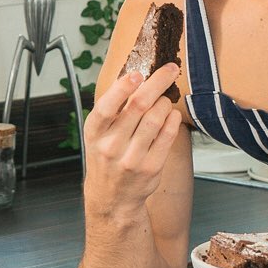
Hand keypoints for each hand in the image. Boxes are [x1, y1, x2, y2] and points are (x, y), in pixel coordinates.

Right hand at [83, 64, 182, 216]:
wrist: (112, 197)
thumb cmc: (107, 156)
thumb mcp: (99, 134)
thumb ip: (113, 109)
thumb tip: (136, 75)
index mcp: (94, 132)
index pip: (106, 106)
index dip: (123, 87)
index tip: (137, 73)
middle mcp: (111, 145)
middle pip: (138, 106)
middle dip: (158, 83)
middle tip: (170, 69)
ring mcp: (132, 158)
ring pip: (156, 118)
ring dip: (165, 102)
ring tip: (164, 100)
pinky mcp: (152, 167)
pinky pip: (168, 135)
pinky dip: (173, 119)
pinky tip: (172, 114)